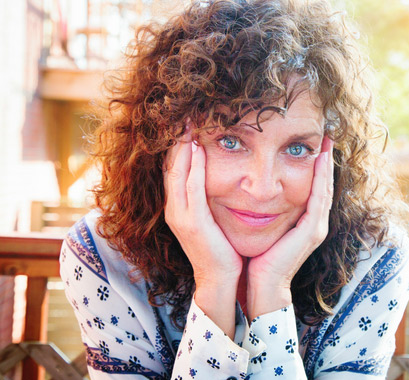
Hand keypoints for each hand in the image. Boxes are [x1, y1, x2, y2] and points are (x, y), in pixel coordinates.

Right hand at [164, 129, 242, 336]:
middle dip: (176, 139)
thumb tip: (217, 176)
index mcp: (179, 207)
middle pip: (170, 165)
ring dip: (182, 145)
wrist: (221, 279)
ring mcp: (181, 215)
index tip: (185, 121)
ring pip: (177, 172)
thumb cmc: (221, 248)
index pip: (174, 169)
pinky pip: (191, 188)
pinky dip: (192, 166)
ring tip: (186, 121)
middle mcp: (174, 209)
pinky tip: (197, 147)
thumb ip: (209, 198)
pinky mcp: (192, 222)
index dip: (177, 145)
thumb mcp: (211, 219)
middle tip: (183, 113)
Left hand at [246, 136, 333, 318]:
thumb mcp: (266, 228)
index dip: (317, 168)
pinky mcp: (312, 231)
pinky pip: (319, 198)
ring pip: (325, 189)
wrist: (263, 285)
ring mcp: (317, 227)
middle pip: (324, 186)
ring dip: (326, 165)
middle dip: (326, 161)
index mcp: (306, 224)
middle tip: (326, 137)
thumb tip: (256, 191)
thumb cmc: (260, 258)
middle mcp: (316, 224)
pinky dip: (321, 178)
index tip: (316, 146)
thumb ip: (269, 211)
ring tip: (326, 143)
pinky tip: (320, 161)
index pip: (315, 190)